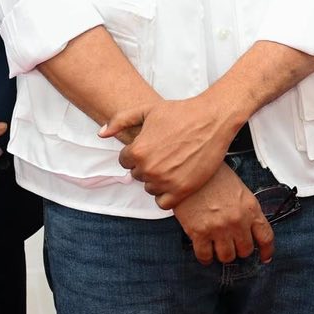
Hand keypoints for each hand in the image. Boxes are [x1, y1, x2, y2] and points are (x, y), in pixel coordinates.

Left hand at [103, 96, 235, 209]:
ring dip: (157, 180)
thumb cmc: (181, 112)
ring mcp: (166, 181)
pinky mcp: (182, 190)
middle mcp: (149, 169)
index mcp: (137, 151)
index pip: (125, 162)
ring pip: (150, 189)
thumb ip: (120, 120)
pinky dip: (166, 196)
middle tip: (164, 154)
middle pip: (137, 176)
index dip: (137, 153)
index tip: (152, 147)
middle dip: (147, 166)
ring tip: (172, 164)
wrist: (212, 119)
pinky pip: (163, 203)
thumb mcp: (147, 110)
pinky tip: (175, 181)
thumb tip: (100, 134)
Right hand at [172, 163, 273, 265]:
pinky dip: (205, 258)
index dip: (267, 250)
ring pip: (227, 256)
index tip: (265, 256)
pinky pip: (205, 256)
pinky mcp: (199, 232)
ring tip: (218, 247)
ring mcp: (219, 228)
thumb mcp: (239, 189)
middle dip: (240, 250)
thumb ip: (246, 209)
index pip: (266, 236)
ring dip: (223, 254)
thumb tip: (247, 226)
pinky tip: (205, 252)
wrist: (190, 170)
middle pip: (246, 250)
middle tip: (234, 245)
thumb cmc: (212, 176)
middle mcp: (237, 220)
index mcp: (250, 208)